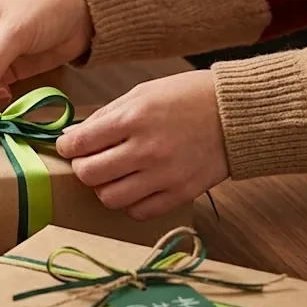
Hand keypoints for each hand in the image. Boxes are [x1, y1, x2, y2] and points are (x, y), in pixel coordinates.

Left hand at [56, 70, 227, 220]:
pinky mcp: (181, 193)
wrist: (240, 113)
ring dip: (104, 187)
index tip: (70, 146)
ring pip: (109, 198)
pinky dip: (130, 203)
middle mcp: (146, 149)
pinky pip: (139, 212)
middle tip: (91, 160)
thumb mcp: (142, 93)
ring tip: (114, 175)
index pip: (79, 143)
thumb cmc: (188, 97)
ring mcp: (165, 175)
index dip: (66, 147)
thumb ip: (105, 116)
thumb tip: (72, 136)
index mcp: (134, 118)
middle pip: (88, 174)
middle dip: (82, 167)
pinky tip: (136, 187)